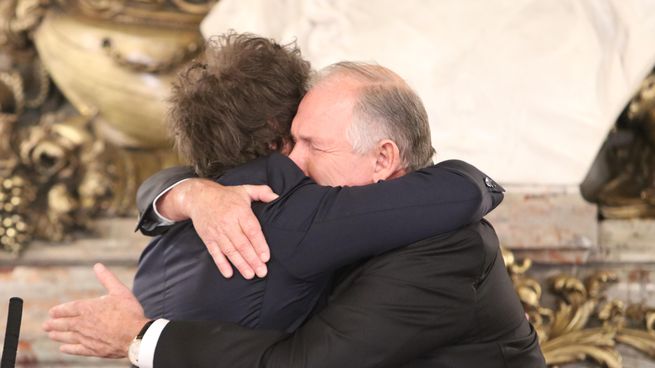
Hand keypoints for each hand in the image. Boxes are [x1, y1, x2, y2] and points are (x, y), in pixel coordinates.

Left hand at [43, 263, 147, 358]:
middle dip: (54, 323)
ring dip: (58, 335)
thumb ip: (107, 278)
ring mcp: (86, 338)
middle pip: (65, 323)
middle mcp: (83, 323)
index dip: (59, 310)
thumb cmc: (129, 312)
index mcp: (89, 308)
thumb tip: (98, 266)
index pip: (69, 308)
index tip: (51, 312)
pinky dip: (68, 349)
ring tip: (51, 334)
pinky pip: (76, 349)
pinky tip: (63, 348)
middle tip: (45, 325)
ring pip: (67, 336)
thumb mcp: (119, 291)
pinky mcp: (92, 349)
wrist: (135, 335)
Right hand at [159, 179, 278, 278]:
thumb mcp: (245, 189)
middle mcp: (228, 223)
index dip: (259, 244)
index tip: (266, 257)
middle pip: (242, 244)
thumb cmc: (226, 195)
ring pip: (230, 251)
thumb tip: (277, 197)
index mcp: (240, 212)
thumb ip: (262, 192)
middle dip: (252, 259)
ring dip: (240, 264)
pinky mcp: (208, 238)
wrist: (198, 197)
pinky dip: (221, 264)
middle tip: (262, 272)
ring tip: (250, 275)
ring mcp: (217, 232)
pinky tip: (229, 273)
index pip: (252, 230)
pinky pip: (215, 253)